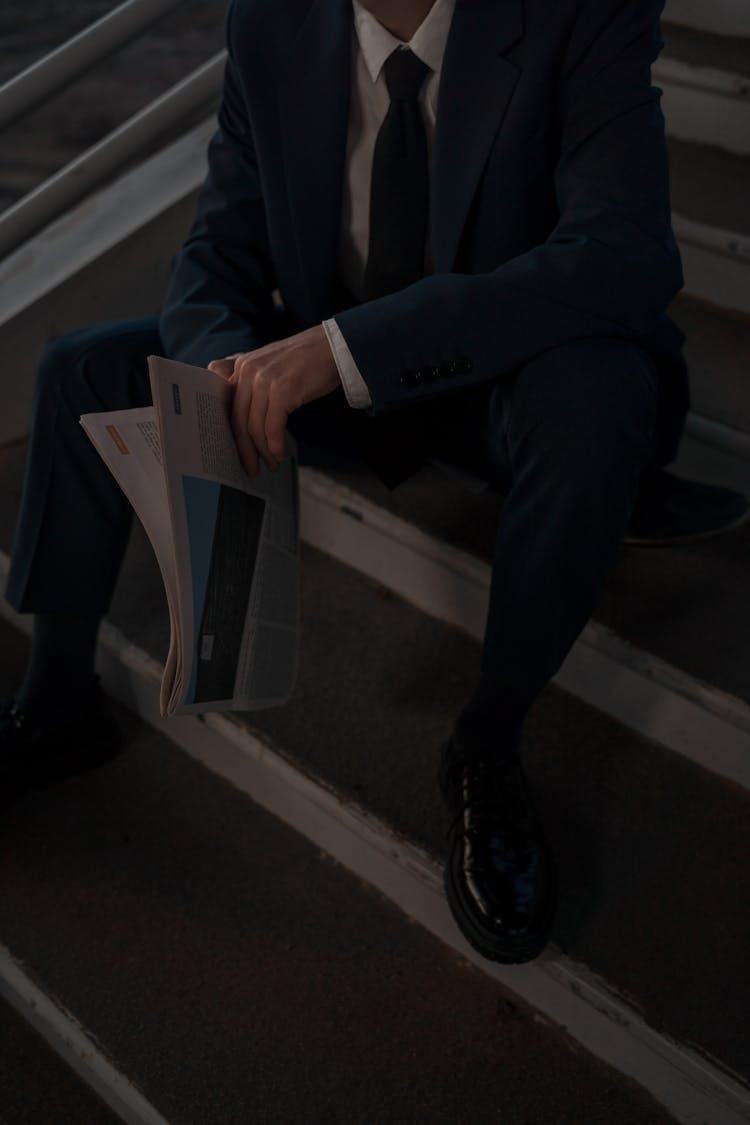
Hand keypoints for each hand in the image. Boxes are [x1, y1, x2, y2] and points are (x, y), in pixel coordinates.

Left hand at [207, 326, 341, 476]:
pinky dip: (275, 445)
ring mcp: (264, 379)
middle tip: (251, 469)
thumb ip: (252, 385)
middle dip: (245, 450)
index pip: (225, 406)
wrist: (334, 346)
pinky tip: (281, 454)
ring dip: (264, 451)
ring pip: (255, 427)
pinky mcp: (282, 390)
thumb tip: (245, 421)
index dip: (229, 433)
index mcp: (241, 366)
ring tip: (273, 463)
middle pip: (238, 420)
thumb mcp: (270, 366)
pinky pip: (272, 427)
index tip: (237, 451)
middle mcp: (247, 370)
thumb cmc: (306, 361)